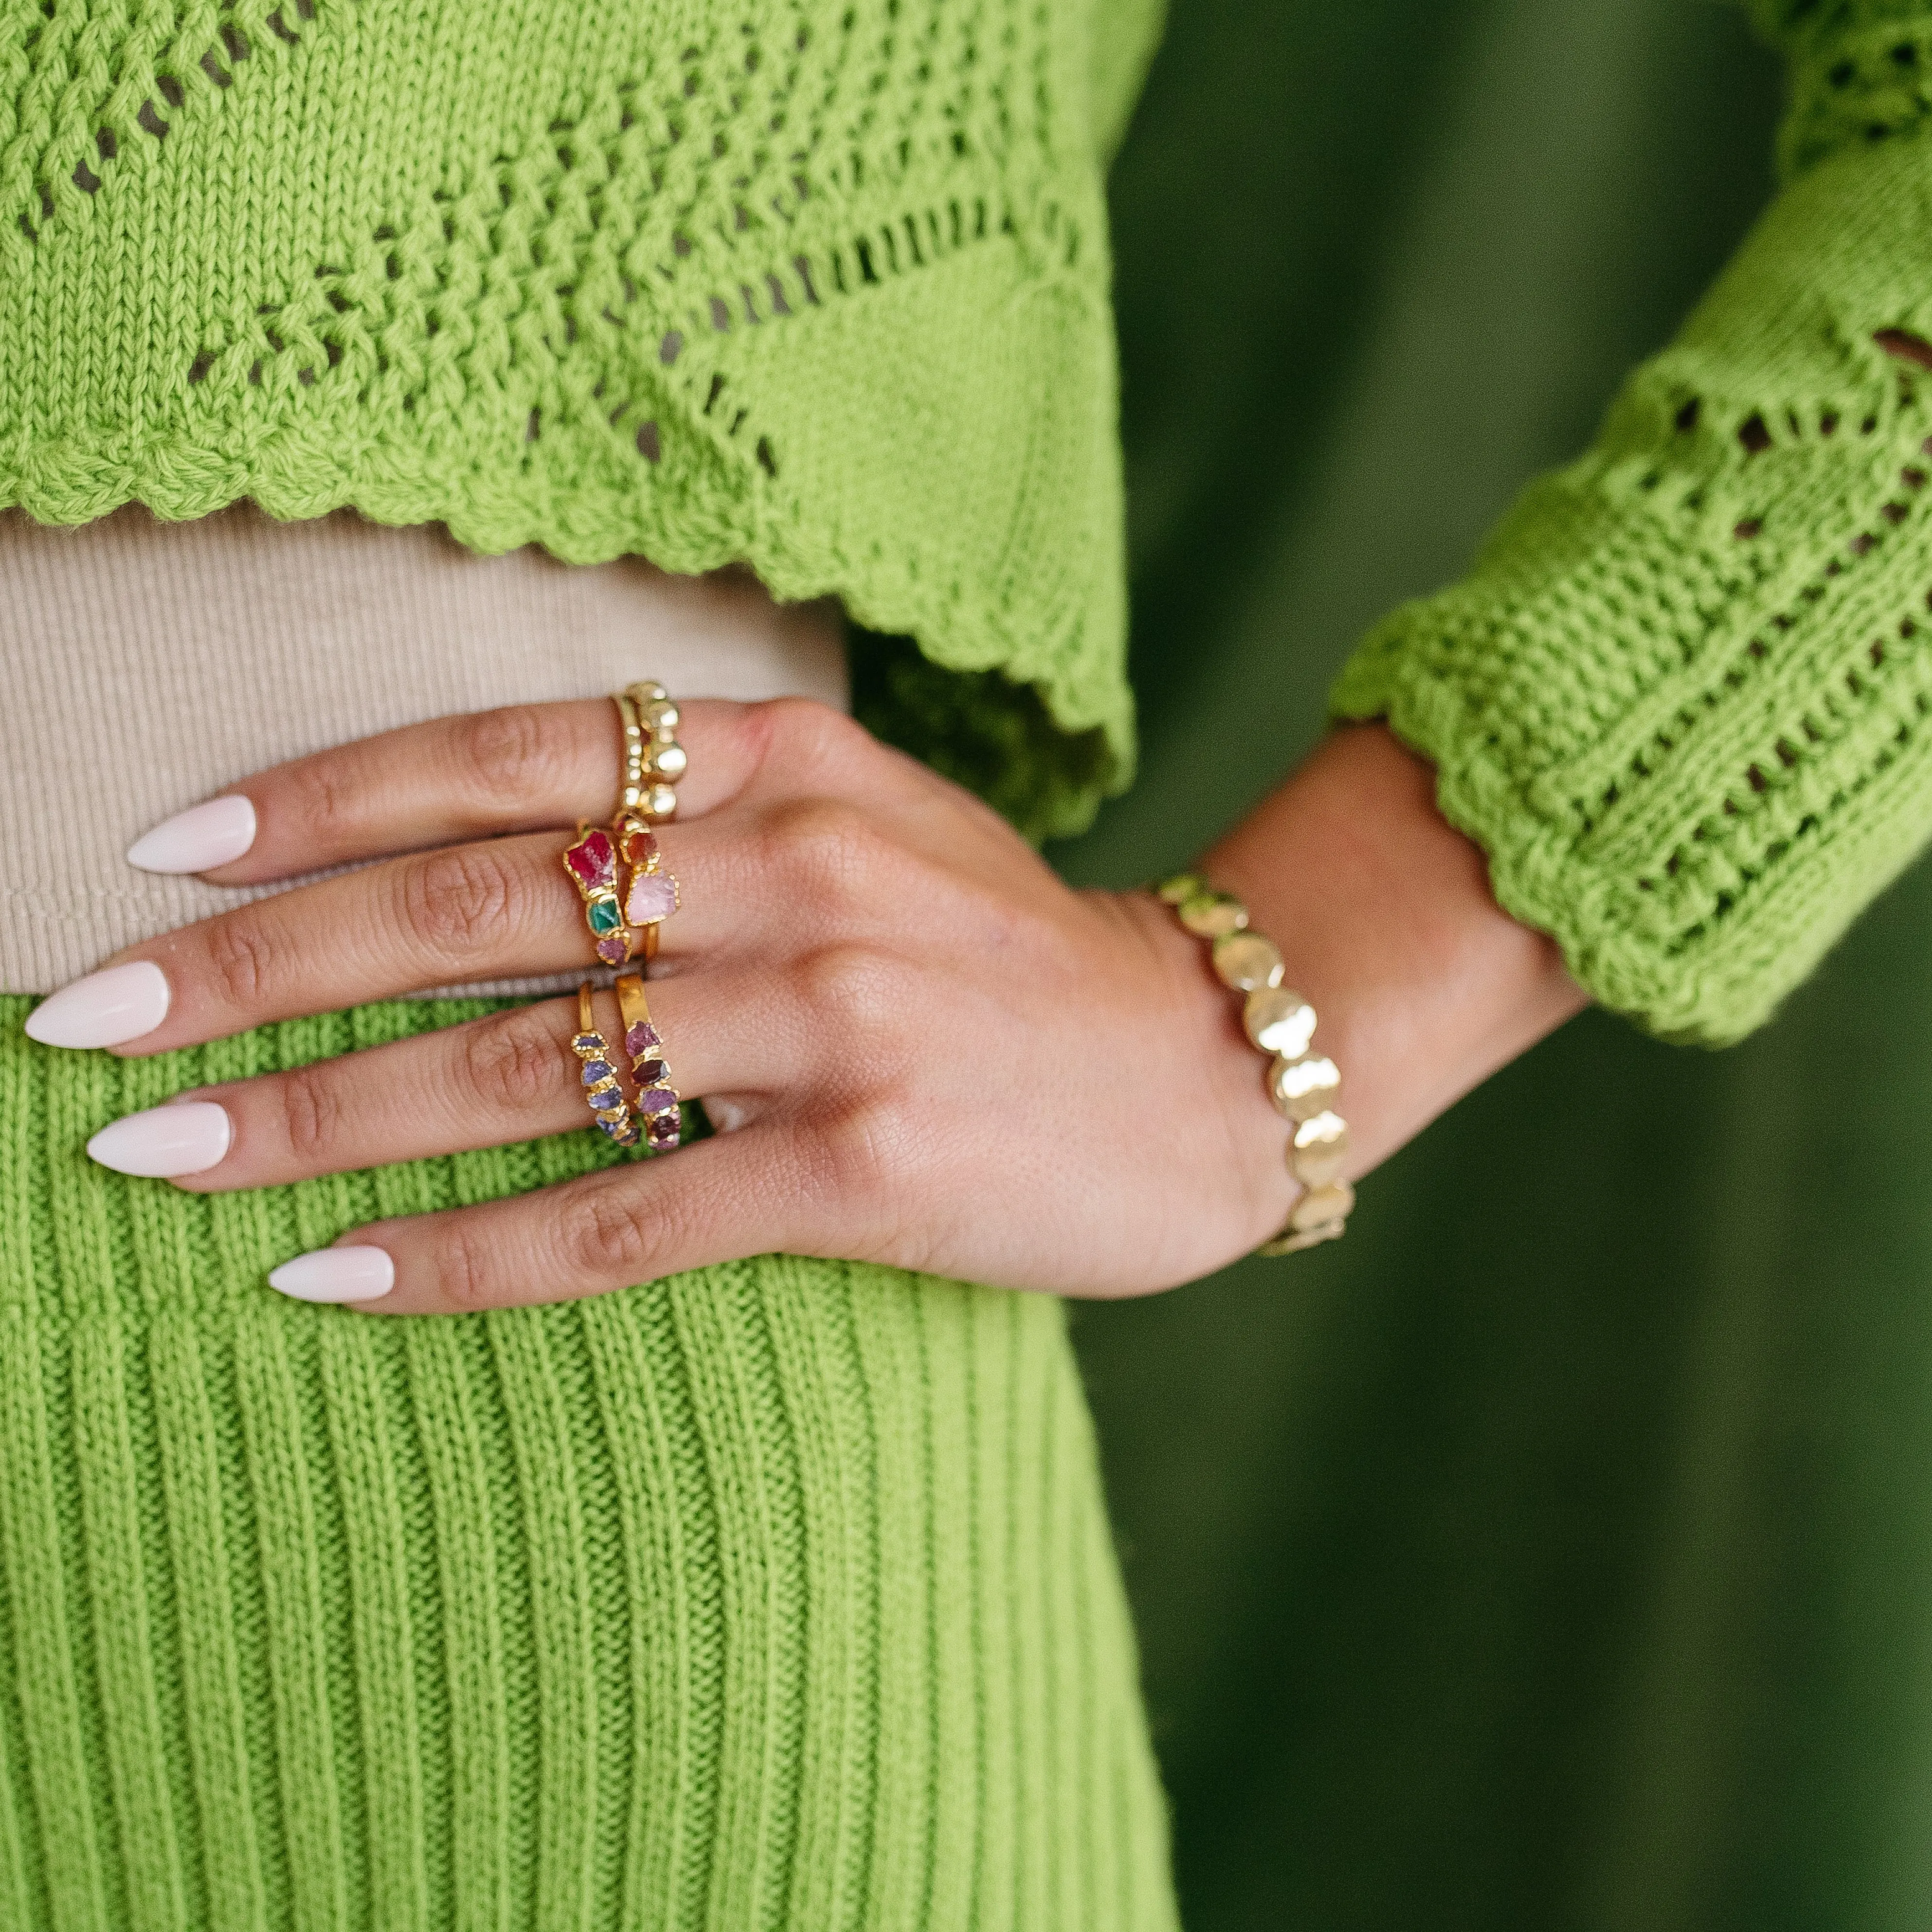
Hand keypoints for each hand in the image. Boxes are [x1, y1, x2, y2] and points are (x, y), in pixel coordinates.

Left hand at [38, 698, 1309, 1310]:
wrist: (1206, 1059)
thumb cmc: (1004, 949)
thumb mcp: (865, 824)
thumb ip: (698, 813)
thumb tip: (473, 855)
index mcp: (791, 764)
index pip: (508, 760)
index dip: (318, 800)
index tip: (161, 855)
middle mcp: (801, 870)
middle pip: (480, 911)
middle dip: (261, 966)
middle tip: (88, 1019)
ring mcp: (841, 1018)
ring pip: (527, 1067)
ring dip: (322, 1116)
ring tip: (161, 1159)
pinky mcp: (870, 1168)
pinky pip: (625, 1217)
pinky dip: (470, 1252)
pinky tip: (340, 1280)